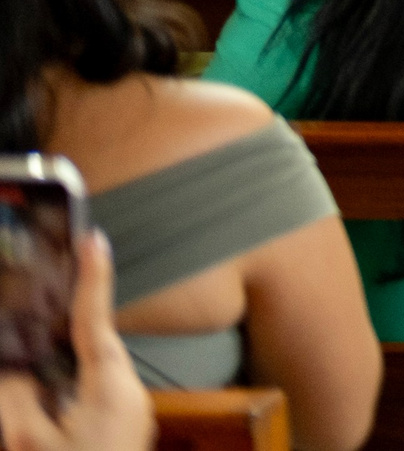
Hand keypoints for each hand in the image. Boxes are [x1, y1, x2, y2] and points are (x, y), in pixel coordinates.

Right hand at [0, 232, 150, 450]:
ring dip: (46, 377)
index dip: (93, 277)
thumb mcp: (29, 442)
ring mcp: (122, 414)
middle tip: (38, 320)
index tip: (93, 238)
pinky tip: (33, 407)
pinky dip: (53, 398)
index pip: (96, 319)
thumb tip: (12, 373)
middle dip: (53, 336)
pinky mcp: (114, 432)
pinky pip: (79, 402)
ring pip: (76, 379)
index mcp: (111, 384)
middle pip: (83, 349)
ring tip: (31, 382)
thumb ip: (15, 398)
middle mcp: (125, 392)